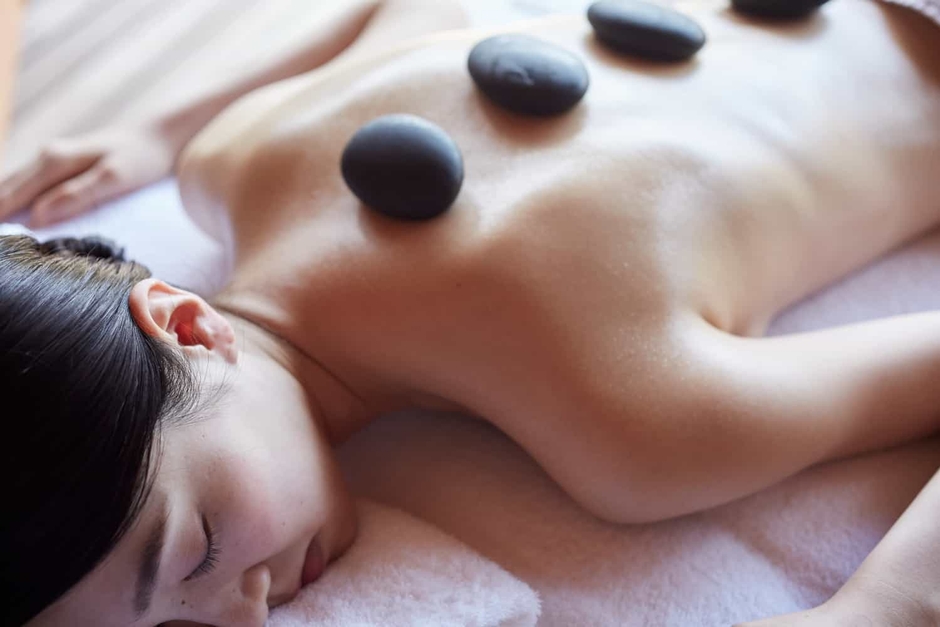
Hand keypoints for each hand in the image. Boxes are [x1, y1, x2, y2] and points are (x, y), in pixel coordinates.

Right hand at [0, 124, 178, 226]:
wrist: (158, 137)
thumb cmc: (141, 159)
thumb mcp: (115, 179)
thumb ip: (77, 196)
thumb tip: (36, 218)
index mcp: (52, 162)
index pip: (9, 197)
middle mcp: (44, 158)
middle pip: (4, 193)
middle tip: (0, 251)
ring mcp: (49, 162)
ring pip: (13, 190)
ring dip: (4, 213)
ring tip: (4, 241)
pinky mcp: (59, 169)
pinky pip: (28, 189)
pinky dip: (18, 206)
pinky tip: (17, 225)